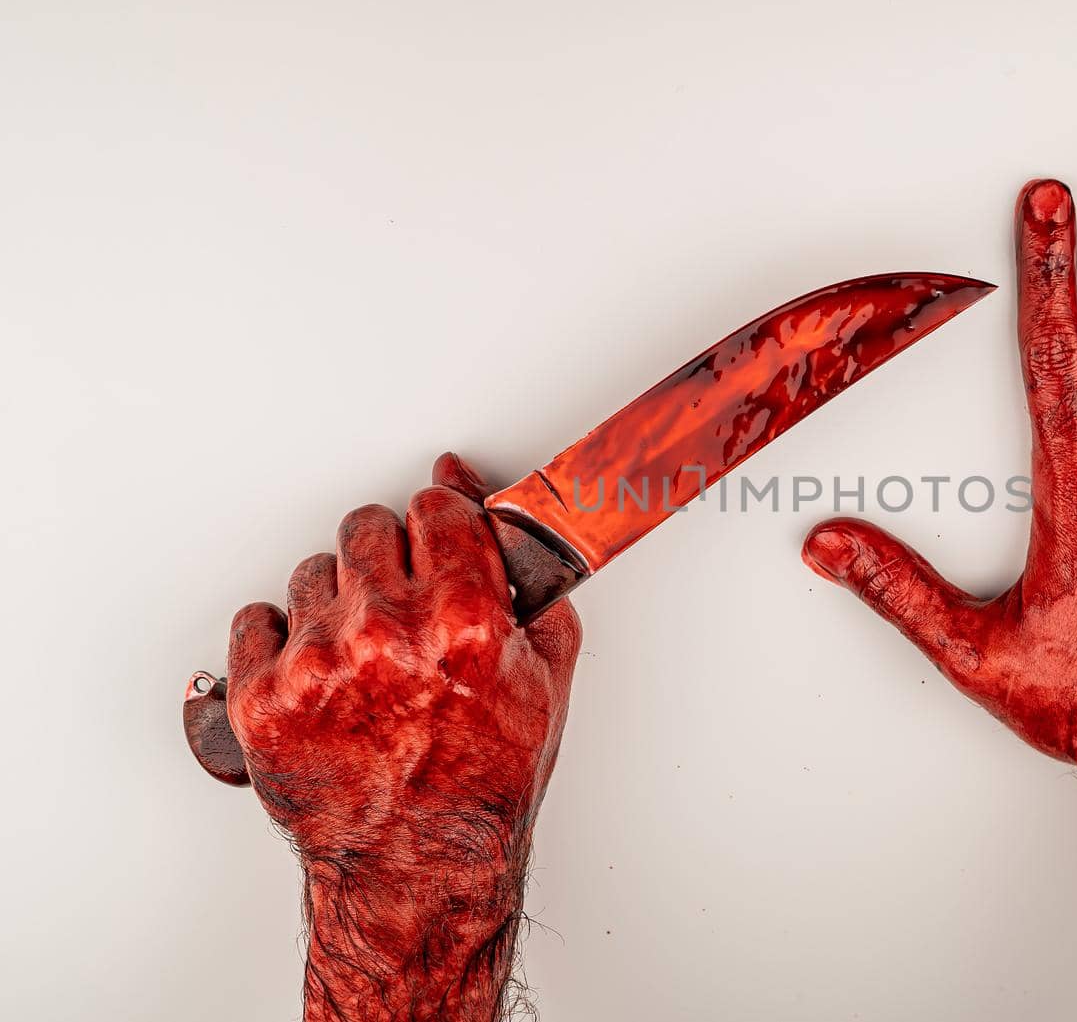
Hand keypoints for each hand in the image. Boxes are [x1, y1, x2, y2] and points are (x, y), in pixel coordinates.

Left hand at [226, 452, 581, 1021]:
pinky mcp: (261, 698)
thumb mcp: (544, 672)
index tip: (438, 550)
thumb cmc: (482, 782)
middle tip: (403, 610)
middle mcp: (386, 634)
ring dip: (337, 604)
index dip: (441, 531)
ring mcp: (316, 666)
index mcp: (463, 619)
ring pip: (313, 571)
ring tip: (365, 659)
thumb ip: (520, 567)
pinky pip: (256, 620)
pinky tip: (321, 677)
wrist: (420, 868)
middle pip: (367, 527)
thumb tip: (468, 485)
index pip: (434, 506)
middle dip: (389, 561)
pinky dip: (283, 644)